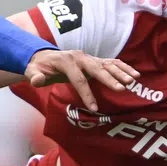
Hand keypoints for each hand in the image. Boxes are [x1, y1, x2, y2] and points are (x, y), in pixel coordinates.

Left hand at [23, 48, 137, 110]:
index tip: (94, 108)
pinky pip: (111, 62)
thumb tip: (37, 80)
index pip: (78, 79)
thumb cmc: (39, 67)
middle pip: (97, 69)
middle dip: (109, 79)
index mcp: (66, 61)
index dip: (86, 94)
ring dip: (121, 72)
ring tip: (133, 80)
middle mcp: (80, 57)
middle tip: (121, 89)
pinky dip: (123, 67)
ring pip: (107, 64)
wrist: (44, 56)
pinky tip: (134, 74)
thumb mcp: (32, 71)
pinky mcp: (95, 60)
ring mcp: (89, 57)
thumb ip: (34, 76)